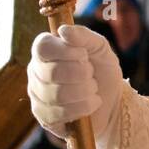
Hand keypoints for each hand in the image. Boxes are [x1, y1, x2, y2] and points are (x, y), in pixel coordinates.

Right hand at [27, 23, 124, 141]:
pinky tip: (89, 106)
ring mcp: (37, 95)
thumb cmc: (102, 70)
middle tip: (91, 75)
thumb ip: (83, 35)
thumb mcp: (100, 48)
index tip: (83, 54)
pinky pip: (57, 114)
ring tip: (93, 90)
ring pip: (56, 95)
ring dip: (84, 92)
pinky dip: (81, 109)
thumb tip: (63, 30)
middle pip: (51, 72)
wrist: (113, 102)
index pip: (42, 47)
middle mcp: (36, 71)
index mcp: (46, 50)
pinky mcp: (44, 118)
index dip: (65, 51)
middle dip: (81, 74)